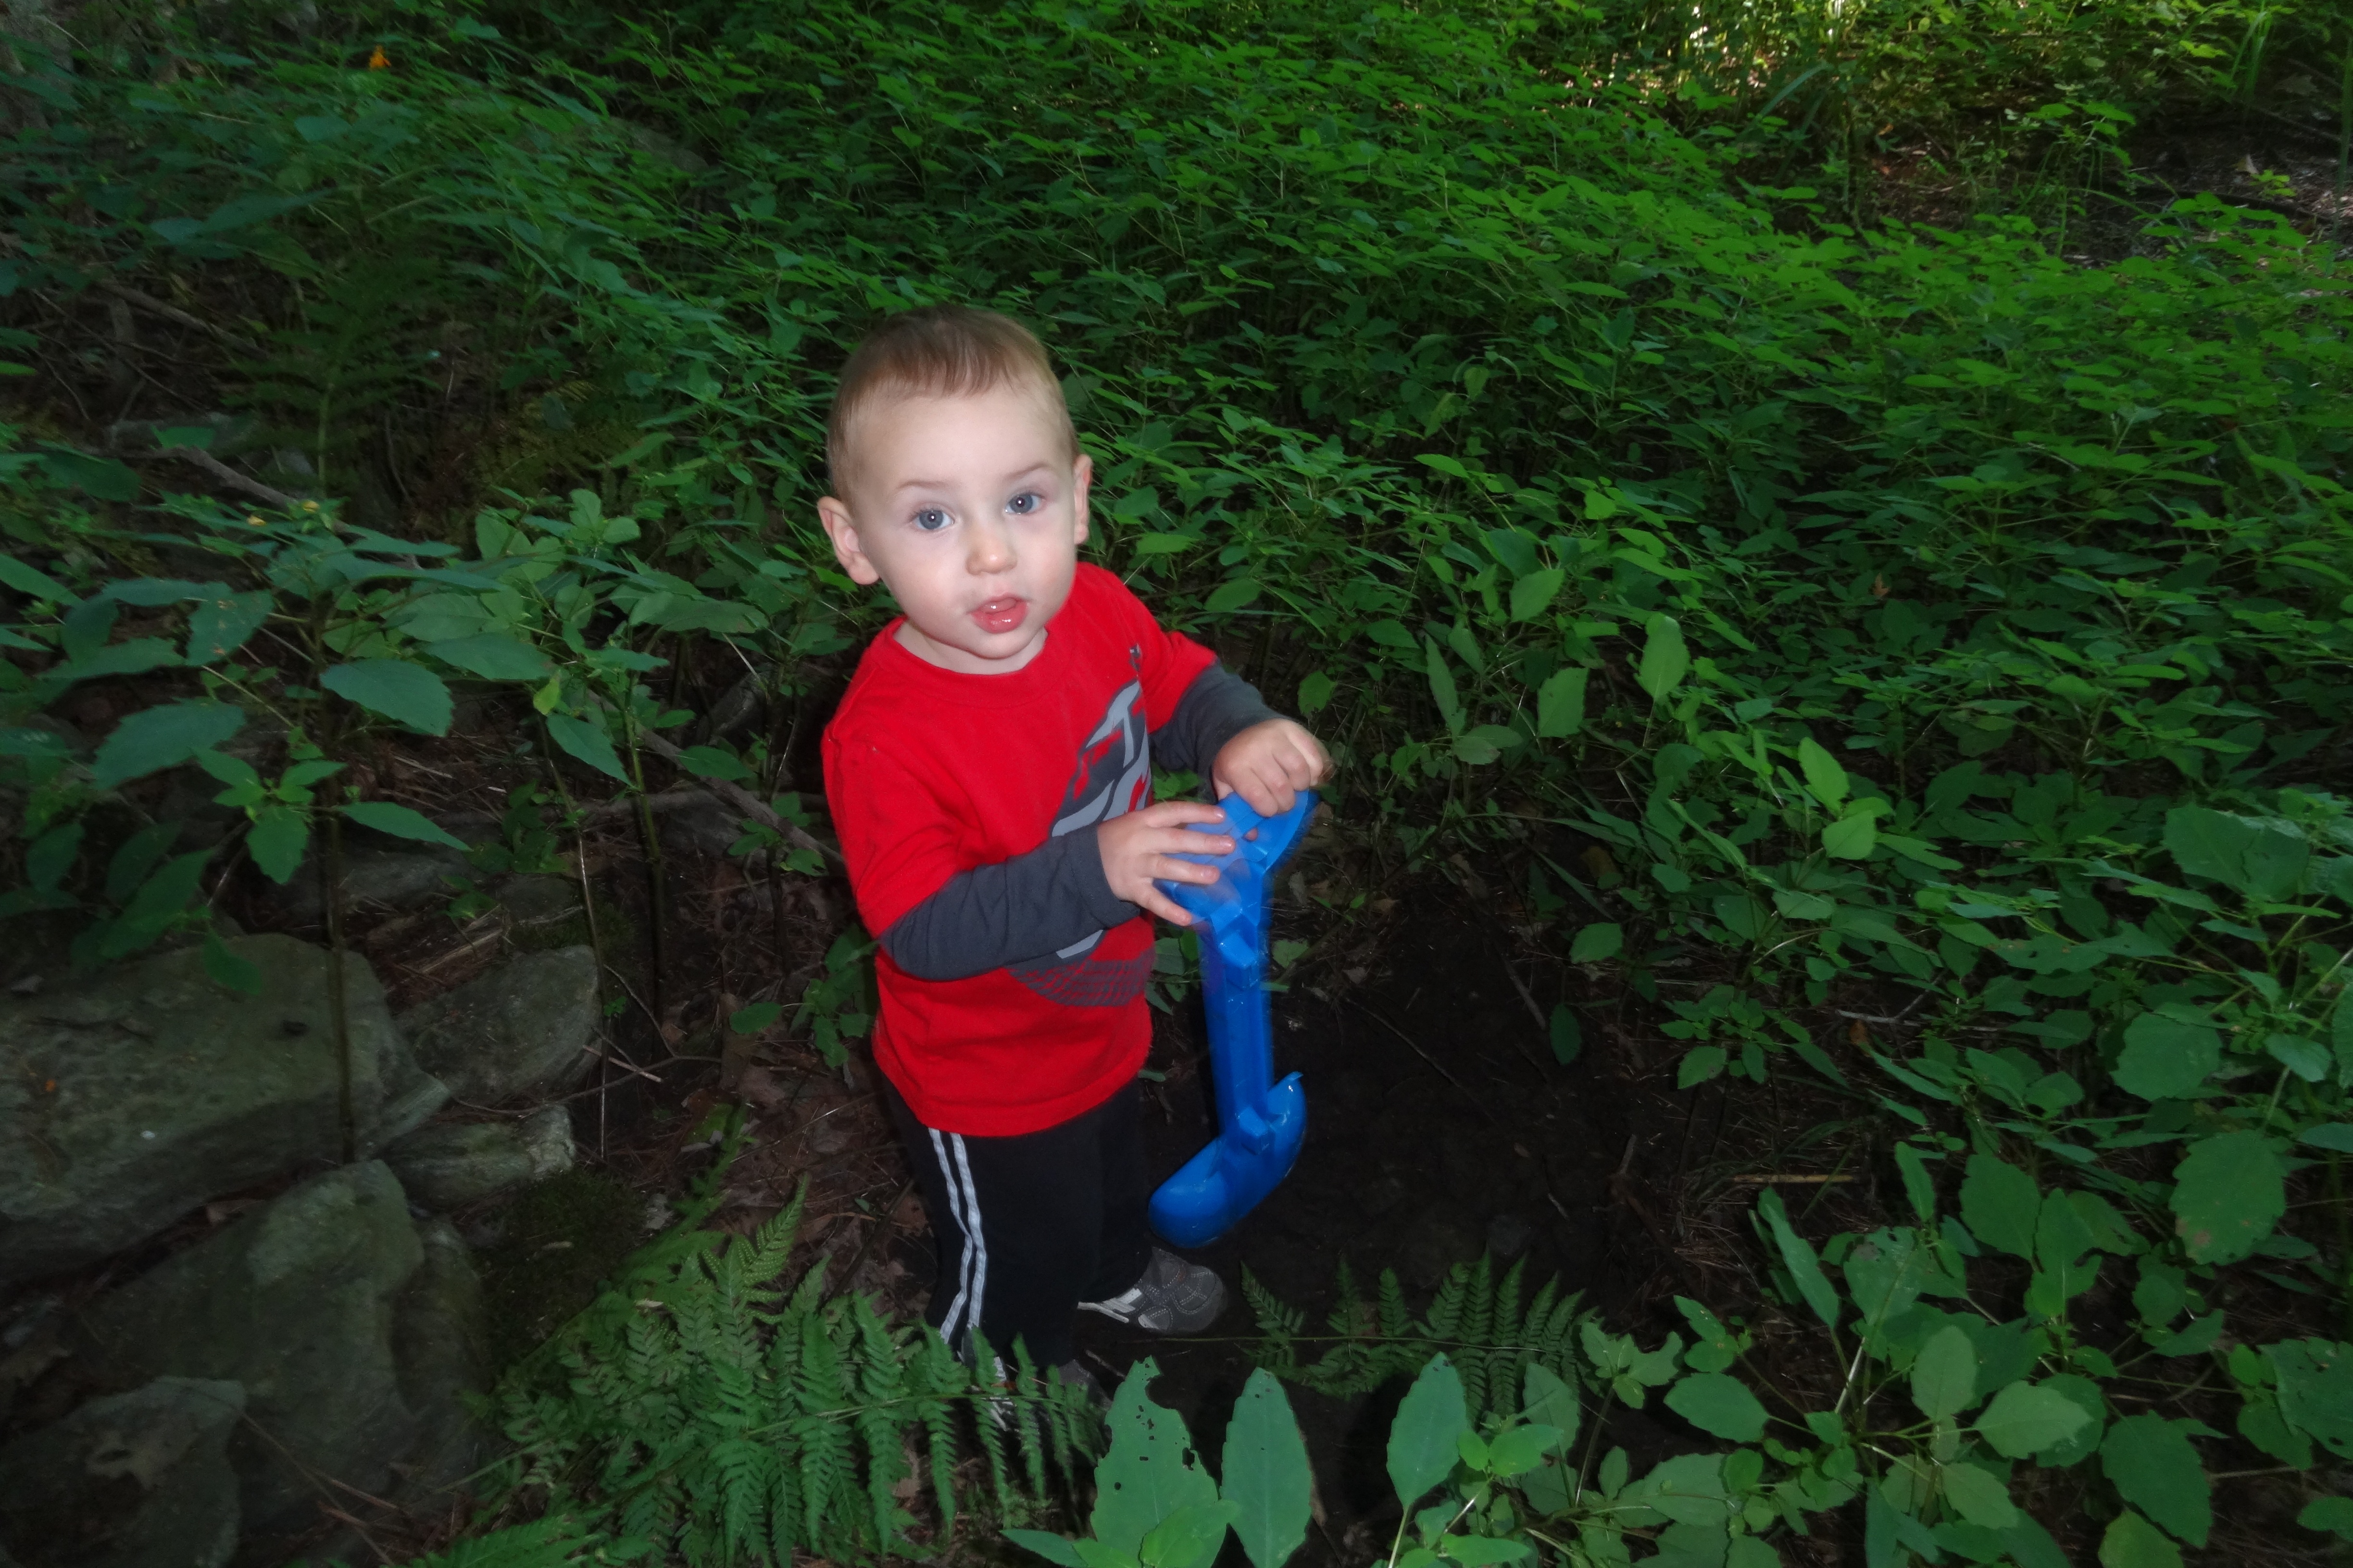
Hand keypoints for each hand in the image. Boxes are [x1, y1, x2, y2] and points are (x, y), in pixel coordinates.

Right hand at [1097, 800, 1234, 924]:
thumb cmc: (1119, 840)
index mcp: (1143, 820)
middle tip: (1229, 845)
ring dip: (1191, 872)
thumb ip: (1166, 826)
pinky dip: (1170, 910)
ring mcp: (1135, 866)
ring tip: (1214, 876)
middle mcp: (1140, 840)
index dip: (1198, 813)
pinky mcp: (1132, 889)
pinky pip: (1153, 900)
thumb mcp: (1138, 825)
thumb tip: (1204, 828)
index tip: (1222, 817)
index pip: (1173, 812)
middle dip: (1203, 842)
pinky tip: (1189, 918)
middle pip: (1174, 840)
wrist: (1083, 863)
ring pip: (1166, 867)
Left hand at [1210, 718, 1330, 817]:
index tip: (1269, 810)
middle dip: (1286, 803)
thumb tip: (1253, 836)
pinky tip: (1308, 776)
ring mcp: (1276, 737)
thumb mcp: (1226, 785)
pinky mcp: (1293, 729)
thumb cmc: (1235, 762)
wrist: (1239, 727)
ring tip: (1296, 788)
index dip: (1269, 810)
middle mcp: (1256, 749)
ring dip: (1302, 786)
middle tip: (1284, 803)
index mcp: (1236, 766)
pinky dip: (1316, 771)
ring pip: (1301, 771)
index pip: (1260, 797)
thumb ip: (1236, 809)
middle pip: (1282, 787)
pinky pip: (1314, 755)